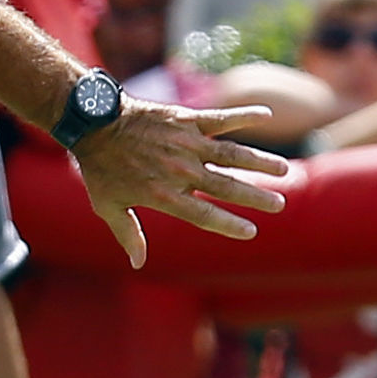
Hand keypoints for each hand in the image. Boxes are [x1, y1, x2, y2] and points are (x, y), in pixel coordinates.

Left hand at [72, 98, 288, 267]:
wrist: (93, 123)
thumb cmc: (100, 168)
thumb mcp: (108, 206)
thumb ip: (127, 234)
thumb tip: (138, 262)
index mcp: (163, 194)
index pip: (204, 215)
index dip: (229, 224)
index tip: (251, 231)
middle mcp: (180, 170)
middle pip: (227, 186)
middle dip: (256, 196)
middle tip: (280, 203)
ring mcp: (185, 144)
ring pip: (232, 154)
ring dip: (260, 161)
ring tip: (283, 170)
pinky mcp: (185, 120)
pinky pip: (220, 118)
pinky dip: (244, 116)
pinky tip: (267, 114)